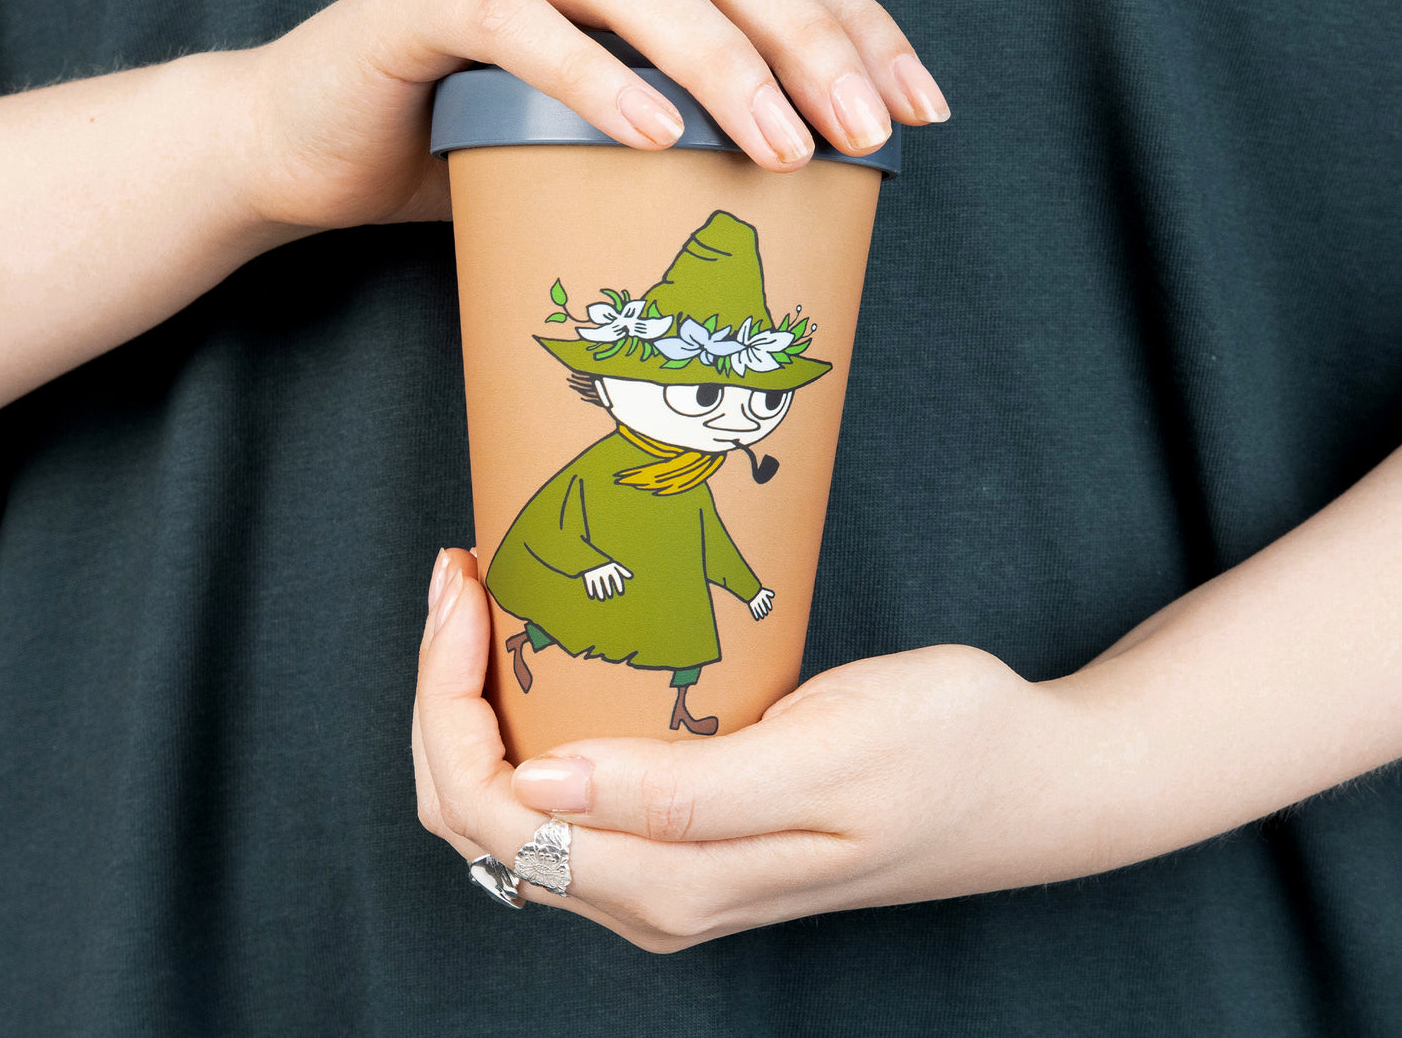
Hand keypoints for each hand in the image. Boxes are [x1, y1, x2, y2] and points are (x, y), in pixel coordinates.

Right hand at [237, 0, 946, 231]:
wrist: (312, 148)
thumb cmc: (469, 145)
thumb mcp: (602, 134)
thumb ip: (686, 122)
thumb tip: (816, 185)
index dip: (856, 21)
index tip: (921, 105)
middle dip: (809, 40)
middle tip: (867, 133)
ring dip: (718, 59)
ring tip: (779, 146)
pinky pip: (514, 22)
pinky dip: (588, 76)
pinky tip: (652, 136)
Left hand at [415, 549, 1121, 953]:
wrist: (1026, 787)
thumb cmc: (946, 752)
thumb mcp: (828, 754)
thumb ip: (687, 791)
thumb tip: (547, 782)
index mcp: (673, 885)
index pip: (491, 808)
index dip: (447, 697)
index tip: (468, 585)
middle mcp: (652, 898)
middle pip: (478, 814)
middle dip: (443, 690)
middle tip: (465, 572)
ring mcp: (666, 879)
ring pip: (509, 811)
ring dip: (475, 705)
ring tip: (488, 597)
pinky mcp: (687, 845)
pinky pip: (561, 799)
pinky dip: (523, 722)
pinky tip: (542, 652)